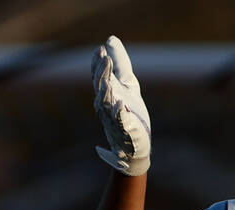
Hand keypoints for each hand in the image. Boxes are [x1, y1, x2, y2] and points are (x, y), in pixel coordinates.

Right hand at [92, 35, 150, 175]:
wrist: (136, 146)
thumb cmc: (130, 114)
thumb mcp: (127, 84)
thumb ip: (120, 64)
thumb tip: (110, 38)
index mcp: (106, 94)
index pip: (99, 77)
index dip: (98, 65)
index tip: (100, 50)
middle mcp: (106, 107)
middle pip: (101, 88)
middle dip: (102, 74)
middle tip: (104, 59)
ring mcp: (114, 121)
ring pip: (106, 105)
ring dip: (106, 93)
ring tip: (109, 81)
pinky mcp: (125, 132)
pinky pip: (120, 123)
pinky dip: (119, 114)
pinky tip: (120, 104)